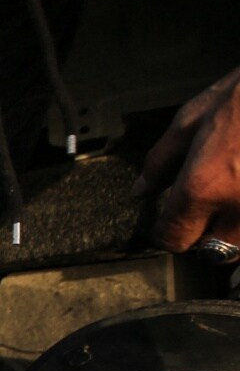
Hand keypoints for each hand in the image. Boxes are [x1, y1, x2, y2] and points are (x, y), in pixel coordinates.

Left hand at [139, 67, 239, 251]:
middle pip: (212, 250)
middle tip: (203, 210)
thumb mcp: (191, 120)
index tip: (167, 223)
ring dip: (234, 232)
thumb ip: (161, 161)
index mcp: (204, 187)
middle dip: (204, 235)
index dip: (167, 232)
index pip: (175, 239)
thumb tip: (140, 190)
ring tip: (230, 197)